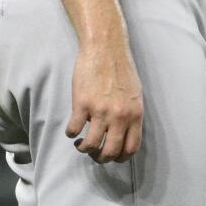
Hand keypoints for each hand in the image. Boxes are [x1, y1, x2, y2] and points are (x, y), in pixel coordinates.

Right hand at [67, 37, 143, 162]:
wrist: (105, 47)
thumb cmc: (120, 67)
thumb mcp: (135, 93)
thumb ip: (130, 114)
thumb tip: (125, 131)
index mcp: (135, 114)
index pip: (131, 148)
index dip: (120, 158)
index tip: (111, 156)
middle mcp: (119, 116)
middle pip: (110, 152)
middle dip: (100, 158)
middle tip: (94, 154)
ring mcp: (100, 110)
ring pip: (91, 145)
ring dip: (84, 149)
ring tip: (80, 144)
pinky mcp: (82, 103)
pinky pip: (74, 129)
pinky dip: (71, 134)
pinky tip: (71, 130)